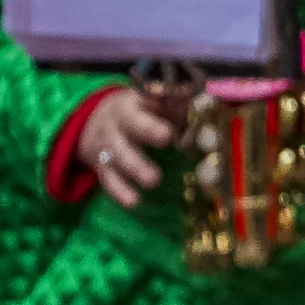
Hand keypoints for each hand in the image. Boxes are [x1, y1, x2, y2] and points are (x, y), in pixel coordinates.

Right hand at [73, 86, 182, 210]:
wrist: (96, 123)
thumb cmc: (143, 114)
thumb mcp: (156, 104)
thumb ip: (180, 106)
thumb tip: (208, 104)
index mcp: (134, 104)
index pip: (147, 102)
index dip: (160, 109)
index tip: (172, 125)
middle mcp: (118, 122)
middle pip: (131, 125)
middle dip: (148, 131)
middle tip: (166, 138)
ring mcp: (108, 146)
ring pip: (118, 154)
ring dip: (136, 167)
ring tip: (153, 180)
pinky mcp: (102, 168)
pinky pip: (109, 180)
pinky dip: (120, 191)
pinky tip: (133, 202)